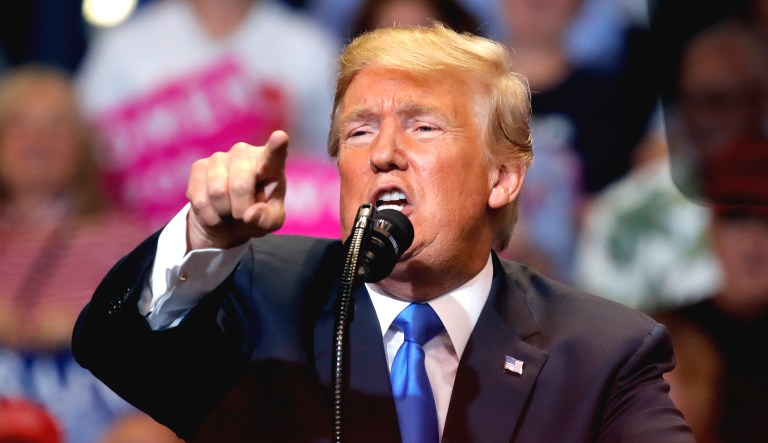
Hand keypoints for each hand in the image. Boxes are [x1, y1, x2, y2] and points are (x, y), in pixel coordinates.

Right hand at [186, 130, 288, 250]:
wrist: (228, 220)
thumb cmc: (257, 215)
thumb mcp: (270, 222)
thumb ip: (267, 219)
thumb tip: (251, 214)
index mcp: (271, 163)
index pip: (274, 154)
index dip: (276, 146)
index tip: (280, 138)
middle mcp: (244, 153)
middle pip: (240, 185)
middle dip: (241, 209)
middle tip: (243, 215)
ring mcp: (220, 157)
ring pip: (217, 192)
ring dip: (224, 212)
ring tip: (229, 211)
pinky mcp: (199, 166)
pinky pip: (200, 200)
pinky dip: (210, 216)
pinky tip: (216, 211)